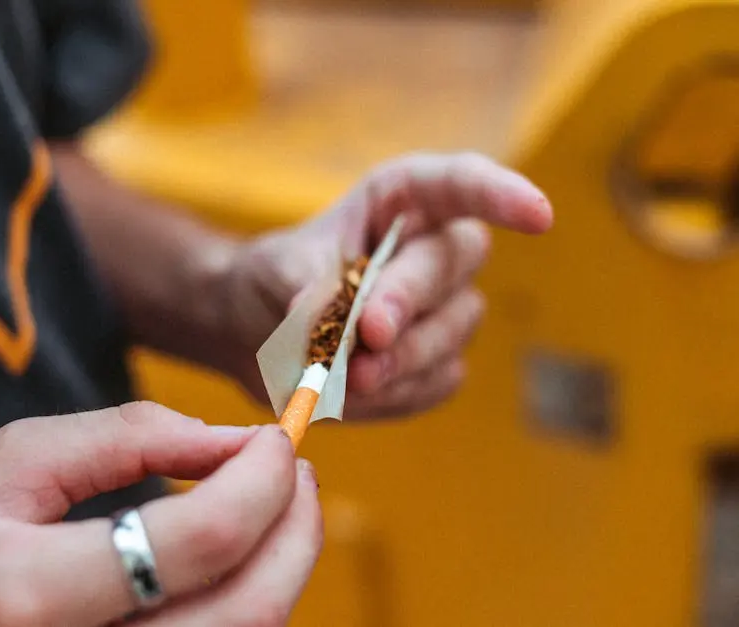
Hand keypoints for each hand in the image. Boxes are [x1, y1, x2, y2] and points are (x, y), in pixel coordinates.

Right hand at [0, 404, 321, 625]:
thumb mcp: (11, 466)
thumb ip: (123, 439)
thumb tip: (225, 438)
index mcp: (37, 593)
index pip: (201, 539)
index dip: (261, 478)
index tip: (273, 436)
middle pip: (250, 609)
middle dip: (297, 527)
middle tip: (293, 468)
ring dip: (285, 563)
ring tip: (273, 503)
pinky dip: (252, 599)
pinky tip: (238, 557)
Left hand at [228, 152, 552, 418]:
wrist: (258, 333)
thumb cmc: (274, 279)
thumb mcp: (278, 270)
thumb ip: (313, 291)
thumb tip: (341, 329)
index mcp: (400, 201)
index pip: (460, 183)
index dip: (502, 194)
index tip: (539, 216)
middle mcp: (434, 249)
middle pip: (451, 265)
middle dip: (409, 300)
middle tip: (368, 333)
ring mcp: (444, 310)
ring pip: (452, 330)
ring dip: (402, 358)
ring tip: (345, 379)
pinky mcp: (439, 363)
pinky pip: (438, 381)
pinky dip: (397, 393)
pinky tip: (353, 394)